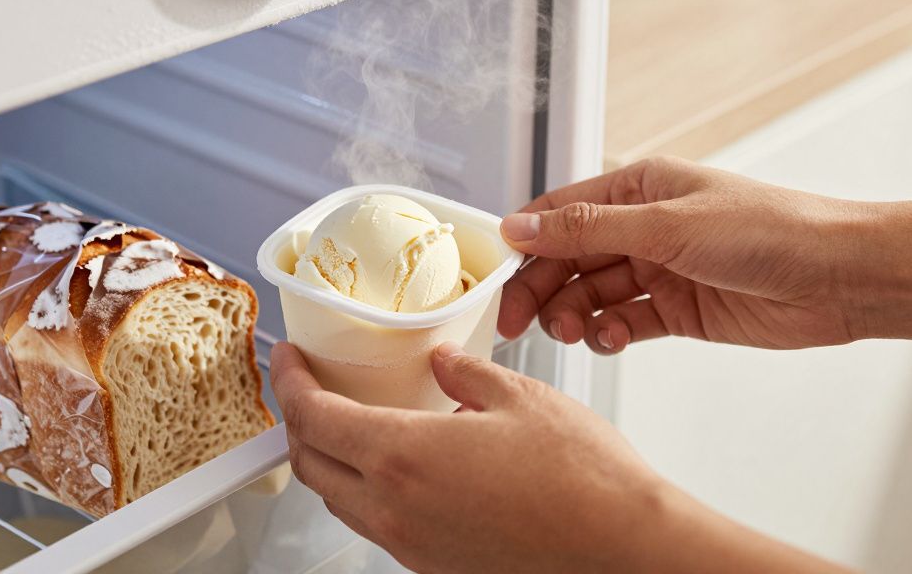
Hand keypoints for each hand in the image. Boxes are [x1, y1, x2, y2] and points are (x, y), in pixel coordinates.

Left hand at [269, 340, 673, 572]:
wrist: (621, 548)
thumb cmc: (583, 478)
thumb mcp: (520, 397)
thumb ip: (466, 375)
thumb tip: (443, 362)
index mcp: (404, 456)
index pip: (313, 417)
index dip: (291, 383)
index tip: (289, 359)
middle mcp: (395, 509)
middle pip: (312, 466)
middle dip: (300, 422)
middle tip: (311, 387)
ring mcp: (412, 545)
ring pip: (341, 500)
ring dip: (332, 460)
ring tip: (351, 423)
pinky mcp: (435, 566)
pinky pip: (379, 525)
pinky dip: (368, 491)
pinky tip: (403, 465)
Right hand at [499, 157, 863, 353]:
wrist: (839, 277)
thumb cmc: (768, 230)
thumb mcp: (666, 225)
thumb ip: (587, 229)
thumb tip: (519, 226)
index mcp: (639, 187)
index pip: (561, 212)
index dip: (525, 243)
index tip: (497, 277)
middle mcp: (645, 226)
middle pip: (570, 258)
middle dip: (541, 289)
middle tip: (518, 323)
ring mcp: (662, 269)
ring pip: (593, 294)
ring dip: (574, 314)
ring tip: (574, 330)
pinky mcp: (680, 310)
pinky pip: (626, 322)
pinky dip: (611, 333)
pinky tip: (614, 338)